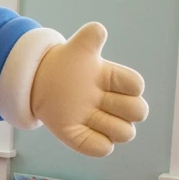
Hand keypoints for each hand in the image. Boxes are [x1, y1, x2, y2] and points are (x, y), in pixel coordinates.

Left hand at [30, 22, 147, 156]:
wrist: (39, 81)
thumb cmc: (66, 64)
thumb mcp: (76, 48)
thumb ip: (90, 37)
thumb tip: (98, 30)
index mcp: (114, 80)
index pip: (136, 85)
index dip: (128, 85)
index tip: (105, 78)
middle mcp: (112, 102)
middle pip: (139, 112)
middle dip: (126, 108)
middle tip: (102, 100)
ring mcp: (98, 121)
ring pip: (125, 133)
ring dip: (113, 127)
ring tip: (91, 115)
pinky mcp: (82, 136)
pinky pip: (102, 149)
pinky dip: (98, 144)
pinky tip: (80, 129)